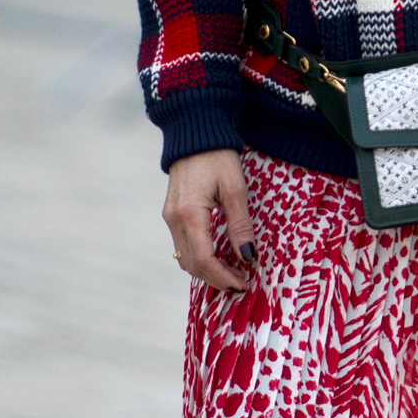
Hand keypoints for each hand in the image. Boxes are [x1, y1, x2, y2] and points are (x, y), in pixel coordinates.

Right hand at [164, 149, 254, 292]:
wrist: (195, 133)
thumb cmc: (218, 157)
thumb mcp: (235, 189)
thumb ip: (240, 225)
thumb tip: (248, 257)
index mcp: (190, 215)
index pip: (203, 260)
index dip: (223, 277)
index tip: (243, 284)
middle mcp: (174, 220)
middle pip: (192, 264)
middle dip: (216, 279)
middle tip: (241, 282)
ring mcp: (169, 217)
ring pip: (185, 258)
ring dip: (207, 270)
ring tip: (233, 272)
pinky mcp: (171, 214)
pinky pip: (183, 245)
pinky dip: (199, 257)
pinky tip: (218, 256)